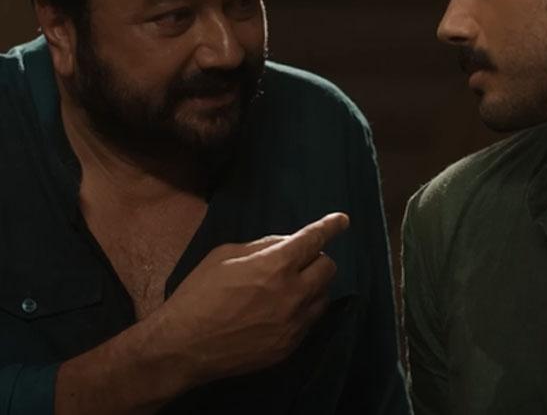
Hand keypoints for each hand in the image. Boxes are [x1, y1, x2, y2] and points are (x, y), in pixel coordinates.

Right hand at [152, 212, 350, 383]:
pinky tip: (281, 312)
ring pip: (323, 295)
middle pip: (328, 268)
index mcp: (275, 265)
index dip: (330, 226)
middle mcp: (293, 293)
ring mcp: (294, 322)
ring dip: (312, 286)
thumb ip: (262, 246)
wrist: (183, 347)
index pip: (314, 239)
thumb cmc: (198, 295)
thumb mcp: (224, 256)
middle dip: (316, 260)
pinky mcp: (291, 345)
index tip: (342, 220)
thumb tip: (287, 243)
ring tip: (286, 289)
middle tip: (297, 262)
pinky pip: (311, 320)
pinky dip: (303, 310)